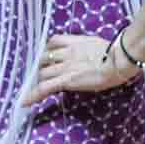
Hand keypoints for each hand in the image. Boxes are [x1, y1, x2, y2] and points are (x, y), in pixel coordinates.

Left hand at [26, 31, 143, 106]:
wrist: (120, 59)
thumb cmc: (118, 53)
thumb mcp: (99, 45)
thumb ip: (89, 48)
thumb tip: (92, 54)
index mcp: (76, 43)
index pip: (54, 41)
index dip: (47, 50)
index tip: (45, 56)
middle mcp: (67, 53)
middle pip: (44, 58)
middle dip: (41, 67)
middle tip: (41, 76)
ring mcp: (65, 66)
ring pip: (42, 73)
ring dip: (38, 81)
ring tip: (35, 89)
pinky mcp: (67, 80)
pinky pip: (45, 87)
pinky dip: (32, 94)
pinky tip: (24, 102)